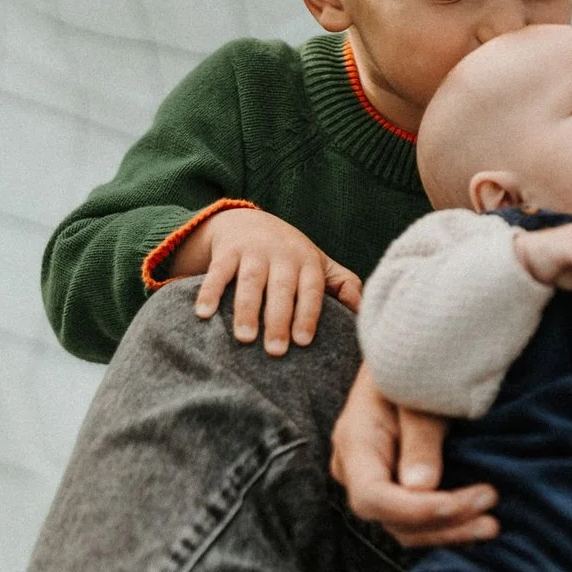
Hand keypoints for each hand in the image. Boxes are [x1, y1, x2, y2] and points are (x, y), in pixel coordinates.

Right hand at [172, 207, 363, 355]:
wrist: (247, 220)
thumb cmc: (291, 255)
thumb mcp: (319, 265)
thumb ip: (344, 286)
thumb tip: (368, 314)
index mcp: (307, 262)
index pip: (310, 289)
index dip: (308, 314)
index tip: (303, 341)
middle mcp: (282, 255)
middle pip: (281, 289)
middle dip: (278, 319)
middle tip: (276, 351)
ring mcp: (253, 252)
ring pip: (250, 282)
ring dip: (246, 310)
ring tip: (244, 338)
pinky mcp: (227, 251)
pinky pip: (218, 272)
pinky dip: (209, 292)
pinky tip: (203, 314)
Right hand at [330, 363, 499, 547]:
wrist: (412, 356)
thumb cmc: (416, 365)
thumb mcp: (419, 391)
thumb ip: (421, 435)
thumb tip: (421, 487)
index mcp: (356, 442)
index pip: (373, 496)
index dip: (415, 510)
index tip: (460, 504)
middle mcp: (355, 470)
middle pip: (391, 520)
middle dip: (442, 522)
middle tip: (490, 508)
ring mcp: (372, 483)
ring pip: (405, 529)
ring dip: (450, 531)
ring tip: (492, 524)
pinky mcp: (394, 490)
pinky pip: (416, 522)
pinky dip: (448, 527)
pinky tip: (478, 523)